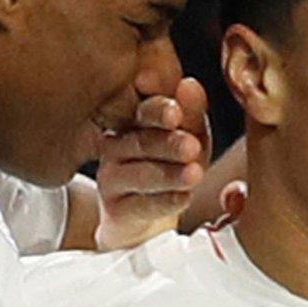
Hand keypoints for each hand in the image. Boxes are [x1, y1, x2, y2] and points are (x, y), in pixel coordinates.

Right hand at [95, 77, 209, 250]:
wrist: (148, 221)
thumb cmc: (172, 167)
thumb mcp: (190, 138)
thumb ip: (191, 114)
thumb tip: (189, 84)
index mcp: (133, 119)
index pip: (145, 110)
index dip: (159, 110)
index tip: (176, 110)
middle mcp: (116, 144)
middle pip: (141, 141)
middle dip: (169, 143)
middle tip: (192, 146)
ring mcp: (111, 176)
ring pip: (140, 173)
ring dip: (170, 174)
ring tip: (196, 174)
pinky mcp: (114, 209)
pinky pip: (140, 205)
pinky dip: (166, 202)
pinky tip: (185, 198)